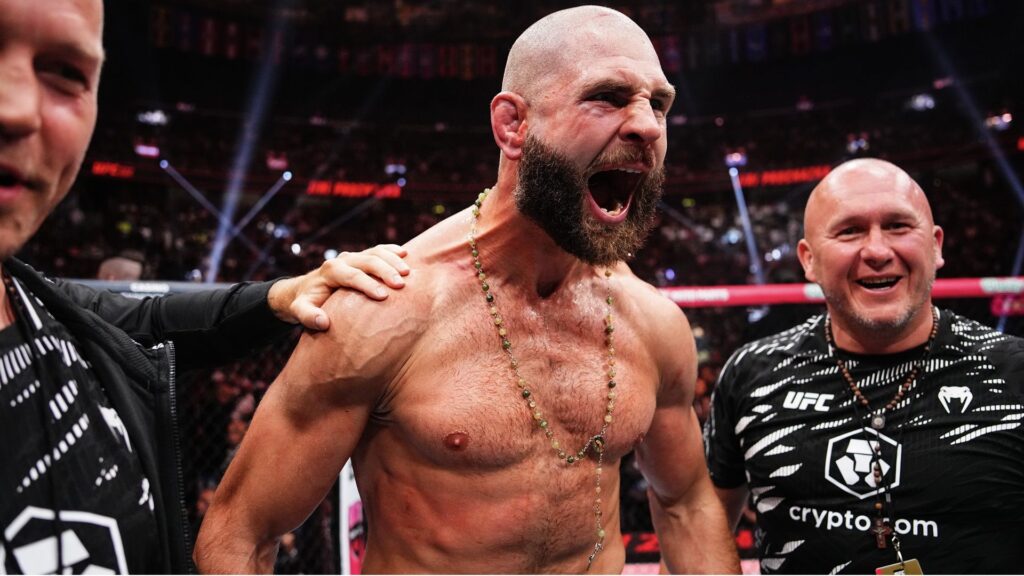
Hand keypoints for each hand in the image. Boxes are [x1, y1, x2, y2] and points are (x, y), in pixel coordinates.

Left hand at [267, 244, 409, 329]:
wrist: (306, 288)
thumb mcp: (300, 310)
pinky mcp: (362, 257)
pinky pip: (379, 250)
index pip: (351, 275)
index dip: (368, 284)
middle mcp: (342, 260)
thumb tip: (323, 322)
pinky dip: (392, 250)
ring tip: (408, 272)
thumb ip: (307, 316)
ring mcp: (353, 257)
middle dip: (385, 271)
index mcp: (330, 271)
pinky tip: (406, 254)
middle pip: (367, 260)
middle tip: (401, 284)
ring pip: (376, 252)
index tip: (383, 297)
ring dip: (393, 260)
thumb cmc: (307, 302)